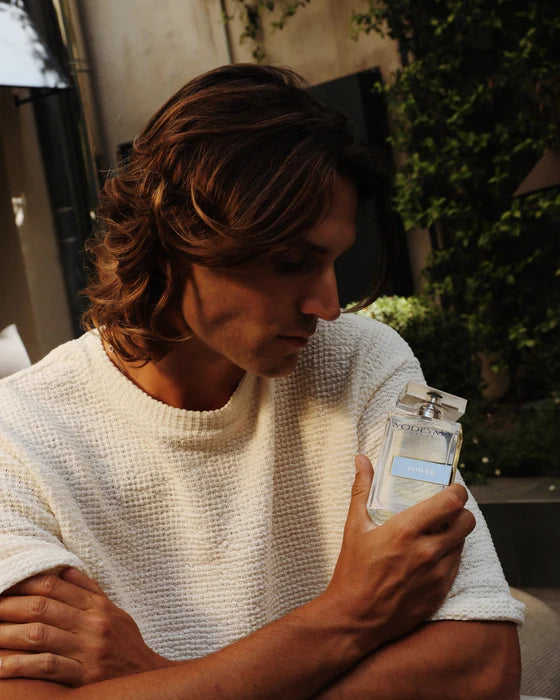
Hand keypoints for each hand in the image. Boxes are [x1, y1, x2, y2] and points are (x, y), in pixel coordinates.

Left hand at [0, 568, 175, 685]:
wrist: (147, 677)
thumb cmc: (126, 644)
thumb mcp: (114, 611)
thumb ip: (89, 590)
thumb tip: (64, 569)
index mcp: (97, 605)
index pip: (54, 586)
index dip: (25, 584)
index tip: (4, 584)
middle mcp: (93, 624)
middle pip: (42, 608)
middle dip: (9, 606)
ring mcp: (88, 650)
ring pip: (40, 635)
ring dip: (8, 634)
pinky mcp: (85, 676)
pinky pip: (47, 667)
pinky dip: (21, 666)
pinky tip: (2, 666)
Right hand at [322, 454, 475, 653]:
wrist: (355, 618)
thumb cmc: (353, 570)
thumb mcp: (354, 526)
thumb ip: (362, 489)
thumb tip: (362, 460)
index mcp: (407, 530)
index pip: (451, 502)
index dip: (457, 491)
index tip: (452, 487)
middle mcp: (427, 551)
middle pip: (466, 522)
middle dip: (460, 512)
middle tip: (447, 510)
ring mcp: (436, 574)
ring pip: (462, 544)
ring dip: (454, 535)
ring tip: (437, 532)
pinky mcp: (440, 593)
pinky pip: (455, 567)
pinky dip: (448, 557)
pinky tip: (431, 556)